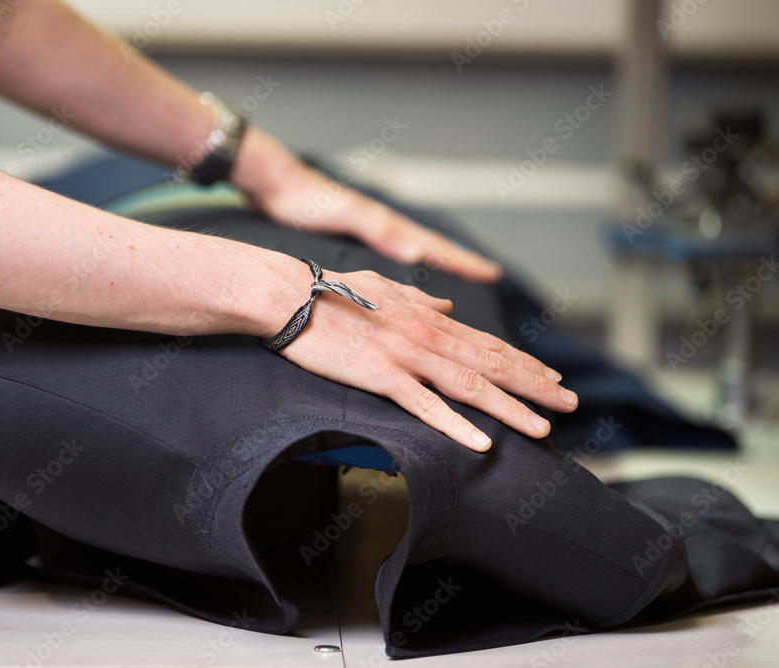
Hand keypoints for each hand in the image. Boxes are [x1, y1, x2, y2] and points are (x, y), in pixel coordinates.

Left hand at [231, 129, 501, 282]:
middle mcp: (383, 224)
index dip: (461, 261)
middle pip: (431, 245)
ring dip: (439, 258)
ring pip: (415, 245)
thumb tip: (416, 253)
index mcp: (385, 224)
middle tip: (490, 273)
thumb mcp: (345, 215)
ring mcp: (370, 227)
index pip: (433, 246)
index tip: (491, 273)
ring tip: (461, 269)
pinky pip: (395, 248)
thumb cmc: (306, 201)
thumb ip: (379, 232)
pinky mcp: (354, 232)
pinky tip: (409, 265)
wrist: (276, 184)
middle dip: (460, 260)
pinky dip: (411, 257)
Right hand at [275, 269, 577, 451]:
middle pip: (492, 364)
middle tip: (570, 403)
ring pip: (470, 386)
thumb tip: (447, 307)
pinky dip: (455, 425)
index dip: (523, 361)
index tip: (552, 376)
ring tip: (543, 428)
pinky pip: (425, 405)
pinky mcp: (381, 375)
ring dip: (510, 408)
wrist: (289, 296)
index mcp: (428, 317)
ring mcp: (406, 356)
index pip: (487, 343)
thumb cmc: (330, 289)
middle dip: (535, 385)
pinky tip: (481, 443)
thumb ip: (420, 300)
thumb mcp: (383, 286)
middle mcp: (427, 335)